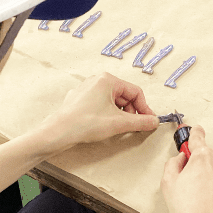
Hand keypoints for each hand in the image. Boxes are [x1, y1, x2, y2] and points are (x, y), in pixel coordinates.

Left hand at [39, 72, 158, 150]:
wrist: (59, 132)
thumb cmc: (86, 123)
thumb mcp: (119, 123)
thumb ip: (140, 122)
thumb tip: (154, 121)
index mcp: (107, 80)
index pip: (135, 92)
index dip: (144, 107)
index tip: (149, 121)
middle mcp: (96, 80)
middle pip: (124, 96)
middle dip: (131, 112)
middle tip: (133, 126)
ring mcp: (86, 89)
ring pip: (112, 101)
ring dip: (119, 114)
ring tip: (117, 127)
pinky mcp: (79, 99)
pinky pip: (100, 104)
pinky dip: (107, 114)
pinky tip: (103, 125)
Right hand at [161, 125, 212, 212]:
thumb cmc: (185, 210)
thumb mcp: (167, 181)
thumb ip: (174, 162)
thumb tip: (182, 158)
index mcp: (203, 156)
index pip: (198, 137)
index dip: (195, 133)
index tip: (196, 130)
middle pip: (212, 157)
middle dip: (204, 166)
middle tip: (195, 184)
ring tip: (207, 197)